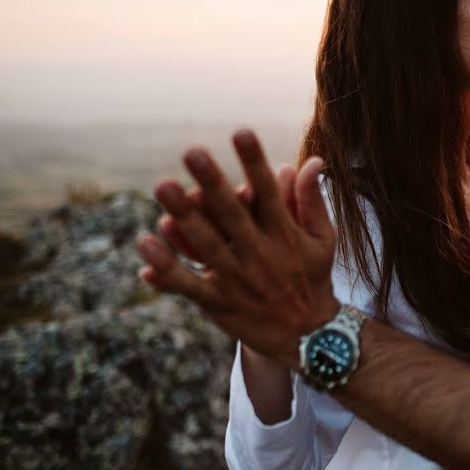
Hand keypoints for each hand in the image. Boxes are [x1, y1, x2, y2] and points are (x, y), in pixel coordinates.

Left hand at [135, 129, 339, 368]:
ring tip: (163, 186)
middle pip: (232, 214)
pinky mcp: (217, 302)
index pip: (269, 191)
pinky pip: (188, 283)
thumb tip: (314, 160)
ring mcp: (236, 278)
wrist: (307, 337)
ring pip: (205, 244)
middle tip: (192, 152)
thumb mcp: (324, 238)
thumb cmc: (314, 277)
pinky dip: (165, 268)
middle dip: (212, 183)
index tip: (241, 132)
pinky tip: (146, 243)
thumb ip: (313, 199)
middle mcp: (259, 253)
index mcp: (284, 234)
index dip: (254, 162)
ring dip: (183, 216)